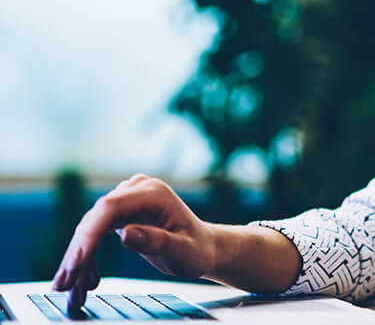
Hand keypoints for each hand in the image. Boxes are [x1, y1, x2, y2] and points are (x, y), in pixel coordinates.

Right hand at [51, 174, 215, 311]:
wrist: (203, 247)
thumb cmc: (197, 250)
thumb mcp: (183, 251)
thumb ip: (156, 242)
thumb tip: (126, 235)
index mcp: (154, 194)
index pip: (111, 208)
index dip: (90, 234)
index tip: (76, 263)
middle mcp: (138, 190)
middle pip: (96, 218)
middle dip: (77, 253)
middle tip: (64, 285)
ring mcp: (129, 199)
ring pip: (91, 227)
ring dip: (78, 260)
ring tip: (70, 290)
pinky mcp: (122, 212)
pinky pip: (96, 233)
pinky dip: (88, 257)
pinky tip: (85, 280)